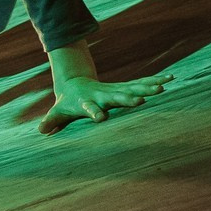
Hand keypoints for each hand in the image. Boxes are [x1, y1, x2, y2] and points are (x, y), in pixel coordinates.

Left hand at [40, 71, 172, 133]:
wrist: (75, 83)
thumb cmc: (67, 102)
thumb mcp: (57, 111)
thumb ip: (51, 120)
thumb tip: (40, 131)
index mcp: (87, 102)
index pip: (90, 108)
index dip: (94, 112)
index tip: (100, 118)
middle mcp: (103, 94)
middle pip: (116, 96)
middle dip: (127, 98)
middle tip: (140, 100)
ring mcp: (115, 89)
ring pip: (132, 87)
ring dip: (147, 87)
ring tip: (162, 87)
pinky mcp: (124, 87)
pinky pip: (141, 83)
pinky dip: (155, 81)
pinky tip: (170, 79)